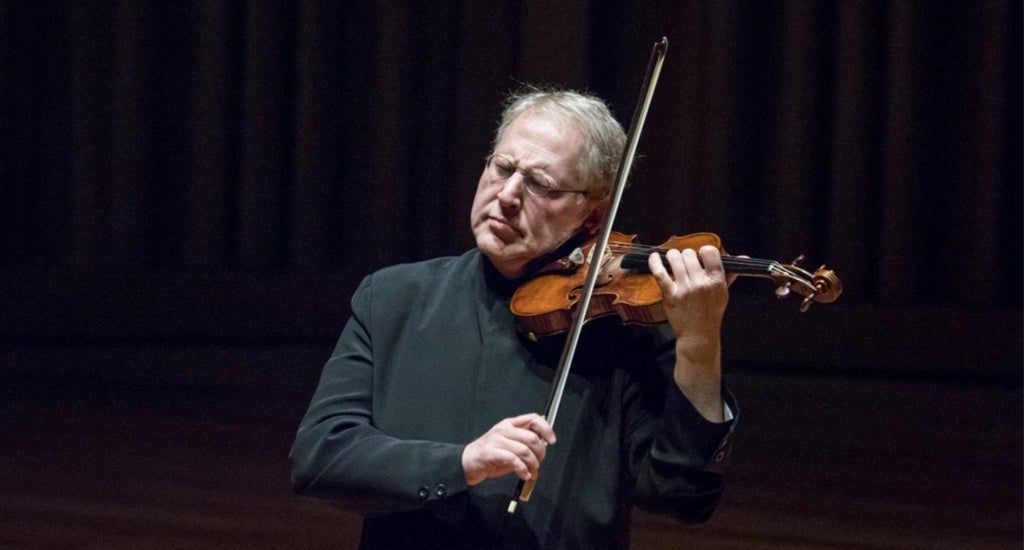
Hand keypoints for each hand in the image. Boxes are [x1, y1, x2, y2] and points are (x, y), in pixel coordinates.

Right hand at [462, 413, 555, 485]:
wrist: (467, 463)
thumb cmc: (490, 455)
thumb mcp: (509, 445)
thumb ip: (524, 443)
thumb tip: (544, 447)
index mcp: (510, 424)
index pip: (533, 419)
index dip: (546, 429)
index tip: (551, 440)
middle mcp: (504, 429)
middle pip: (532, 437)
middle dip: (540, 454)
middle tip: (539, 463)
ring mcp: (496, 440)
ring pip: (524, 450)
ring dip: (532, 464)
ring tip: (531, 472)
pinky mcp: (491, 452)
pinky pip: (513, 459)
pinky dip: (522, 469)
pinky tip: (523, 474)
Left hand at [648, 245, 730, 420]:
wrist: (698, 335)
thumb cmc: (711, 312)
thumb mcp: (723, 293)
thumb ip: (730, 274)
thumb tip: (743, 258)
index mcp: (716, 281)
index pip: (709, 252)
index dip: (704, 250)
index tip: (701, 256)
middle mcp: (700, 283)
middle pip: (689, 254)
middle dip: (686, 255)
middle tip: (686, 262)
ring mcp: (684, 289)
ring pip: (674, 259)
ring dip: (672, 256)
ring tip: (673, 260)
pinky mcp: (670, 295)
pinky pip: (659, 273)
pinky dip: (654, 262)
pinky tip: (654, 257)